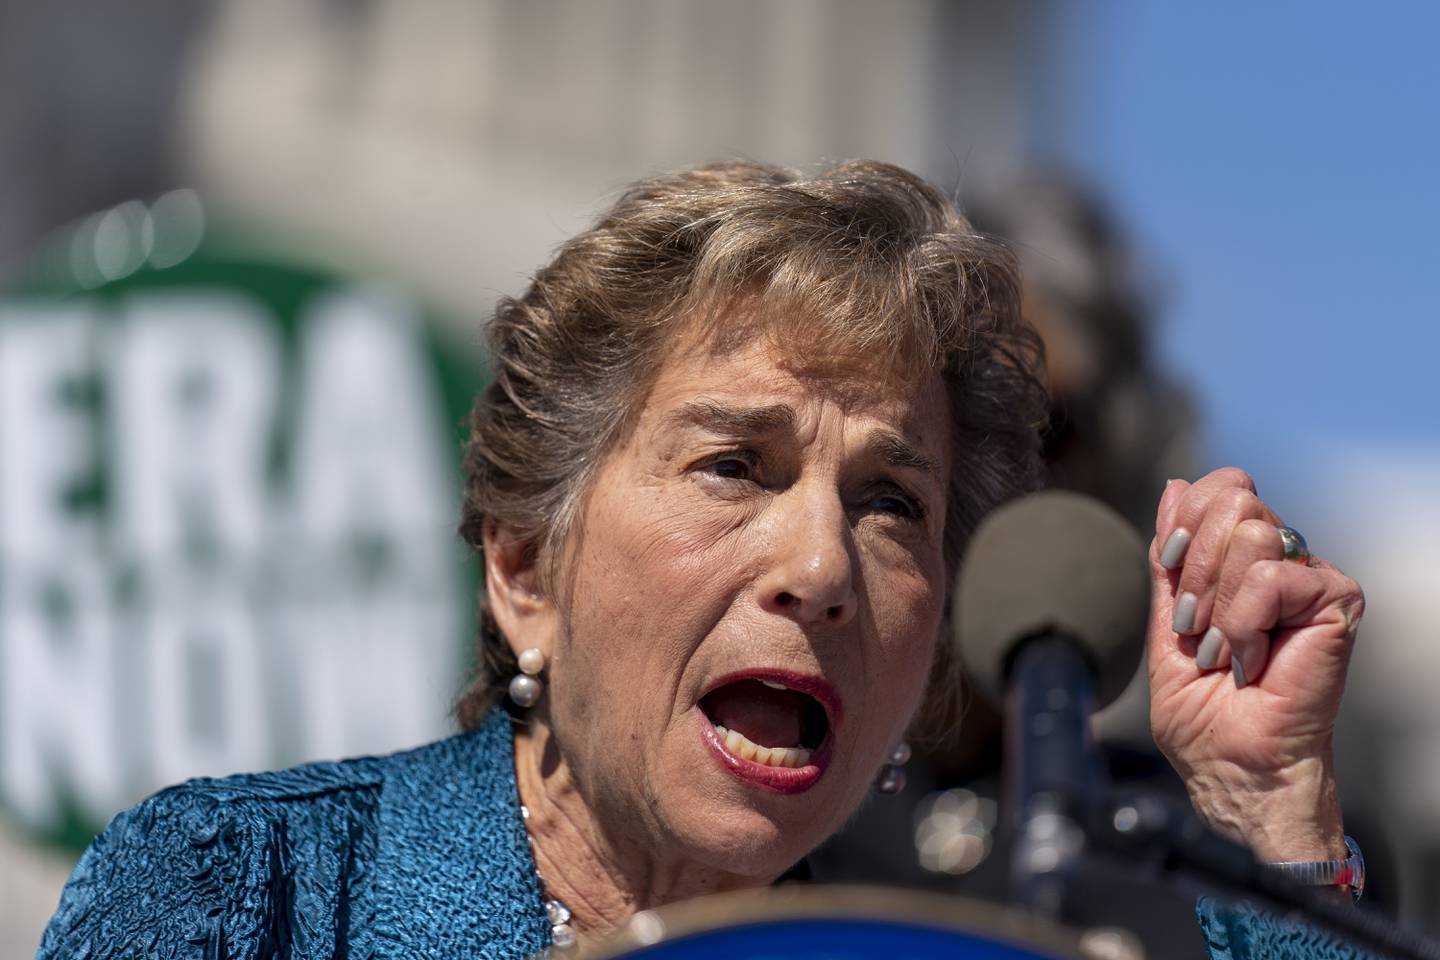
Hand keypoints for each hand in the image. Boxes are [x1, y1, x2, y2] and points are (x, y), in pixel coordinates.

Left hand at [1146, 468, 1363, 861]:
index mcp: (1240, 561)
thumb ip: (1169, 559)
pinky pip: (1272, 576)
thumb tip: (1174, 487)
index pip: (1218, 488)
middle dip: (1196, 568)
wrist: (1234, 768)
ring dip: (1219, 605)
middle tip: (1199, 629)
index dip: (1184, 522)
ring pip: (1251, 534)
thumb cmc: (1203, 714)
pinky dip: (1246, 622)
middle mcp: (1281, 561)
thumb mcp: (1167, 624)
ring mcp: (1311, 578)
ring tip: (1226, 652)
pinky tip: (1254, 659)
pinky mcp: (1337, 600)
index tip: (1173, 575)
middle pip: (1233, 500)